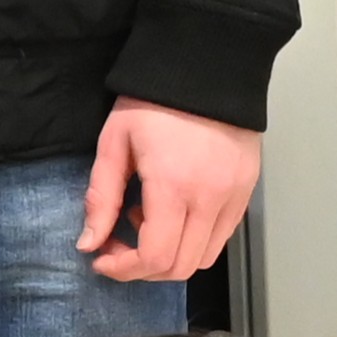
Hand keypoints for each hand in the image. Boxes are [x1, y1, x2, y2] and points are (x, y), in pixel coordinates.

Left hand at [80, 102, 259, 286]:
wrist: (207, 66)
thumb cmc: (155, 100)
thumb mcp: (115, 143)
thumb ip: (101, 198)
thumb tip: (89, 243)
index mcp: (173, 185)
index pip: (154, 256)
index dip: (123, 269)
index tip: (101, 258)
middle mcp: (210, 198)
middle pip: (180, 267)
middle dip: (142, 268)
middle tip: (118, 245)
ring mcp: (234, 196)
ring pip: (204, 258)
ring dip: (171, 255)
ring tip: (148, 221)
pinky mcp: (246, 191)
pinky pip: (222, 236)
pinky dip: (194, 239)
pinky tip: (175, 211)